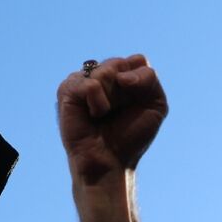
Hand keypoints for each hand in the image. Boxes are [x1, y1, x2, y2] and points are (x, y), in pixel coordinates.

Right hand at [57, 55, 168, 182]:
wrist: (110, 160)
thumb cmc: (130, 136)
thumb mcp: (155, 104)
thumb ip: (148, 78)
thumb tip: (120, 76)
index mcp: (121, 78)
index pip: (136, 60)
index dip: (139, 79)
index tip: (137, 102)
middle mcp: (100, 77)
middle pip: (119, 63)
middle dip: (125, 90)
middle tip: (117, 111)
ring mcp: (81, 82)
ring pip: (103, 71)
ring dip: (111, 97)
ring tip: (102, 114)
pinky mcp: (67, 91)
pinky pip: (89, 84)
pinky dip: (97, 102)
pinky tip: (91, 115)